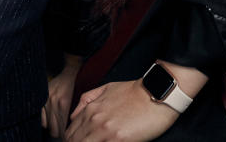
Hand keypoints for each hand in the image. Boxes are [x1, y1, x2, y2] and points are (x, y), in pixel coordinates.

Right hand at [41, 53, 83, 138]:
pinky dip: (46, 122)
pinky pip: (41, 119)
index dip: (65, 134)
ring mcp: (46, 101)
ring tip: (58, 126)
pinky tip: (51, 120)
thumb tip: (70, 130)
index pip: (63, 128)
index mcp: (64, 103)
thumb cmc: (77, 87)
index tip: (67, 136)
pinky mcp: (41, 100)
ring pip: (47, 125)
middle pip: (54, 129)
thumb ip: (73, 116)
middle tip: (63, 132)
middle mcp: (53, 102)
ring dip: (52, 127)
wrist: (70, 72)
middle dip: (59, 132)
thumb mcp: (79, 101)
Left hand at [64, 79, 178, 141]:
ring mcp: (105, 132)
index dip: (73, 140)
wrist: (156, 92)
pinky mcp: (119, 140)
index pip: (70, 134)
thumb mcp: (106, 89)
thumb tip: (73, 115)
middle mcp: (94, 121)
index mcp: (90, 110)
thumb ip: (87, 100)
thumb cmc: (134, 92)